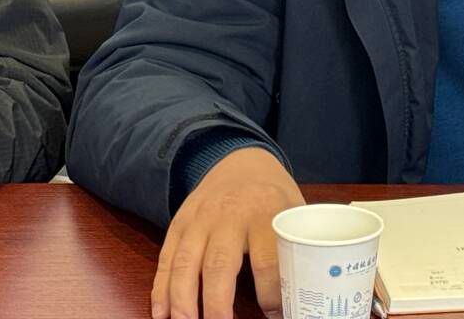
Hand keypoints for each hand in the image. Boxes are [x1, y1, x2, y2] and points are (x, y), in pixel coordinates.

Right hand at [152, 147, 304, 318]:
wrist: (240, 160)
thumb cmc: (272, 195)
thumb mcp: (293, 210)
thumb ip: (295, 247)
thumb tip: (303, 295)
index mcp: (265, 211)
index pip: (268, 261)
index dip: (271, 295)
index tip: (275, 316)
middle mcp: (229, 214)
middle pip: (220, 264)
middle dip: (217, 304)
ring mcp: (199, 219)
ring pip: (186, 263)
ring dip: (182, 300)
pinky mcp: (179, 223)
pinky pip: (167, 258)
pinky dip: (161, 288)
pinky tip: (161, 313)